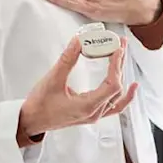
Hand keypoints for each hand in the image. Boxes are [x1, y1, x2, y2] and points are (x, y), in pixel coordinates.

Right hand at [17, 36, 137, 142]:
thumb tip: (78, 41)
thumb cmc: (39, 106)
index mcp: (88, 106)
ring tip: (122, 57)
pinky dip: (125, 96)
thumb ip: (67, 59)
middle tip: (120, 45)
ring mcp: (94, 115)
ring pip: (117, 95)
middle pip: (117, 87)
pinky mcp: (91, 113)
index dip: (116, 65)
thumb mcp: (52, 79)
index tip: (117, 49)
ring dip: (121, 75)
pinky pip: (115, 106)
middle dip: (119, 64)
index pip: (112, 84)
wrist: (30, 121)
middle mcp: (94, 113)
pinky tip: (132, 87)